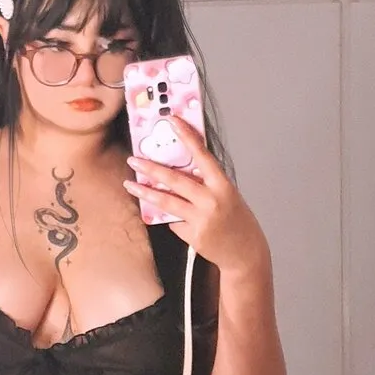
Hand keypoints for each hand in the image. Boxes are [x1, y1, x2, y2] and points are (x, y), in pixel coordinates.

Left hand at [124, 115, 270, 271]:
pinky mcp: (193, 236)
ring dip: (145, 192)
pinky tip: (172, 218)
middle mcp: (212, 201)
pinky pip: (174, 222)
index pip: (202, 156)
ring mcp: (201, 220)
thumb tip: (179, 170)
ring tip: (129, 185)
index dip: (187, 137)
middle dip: (151, 169)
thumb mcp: (227, 195)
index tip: (172, 121)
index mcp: (223, 186)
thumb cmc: (236, 220)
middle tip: (134, 160)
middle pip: (175, 180)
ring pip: (167, 202)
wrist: (245, 252)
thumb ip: (206, 183)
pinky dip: (170, 218)